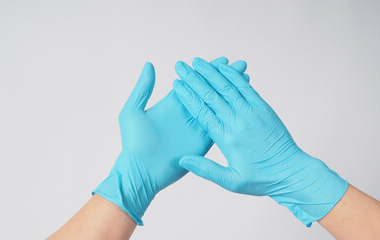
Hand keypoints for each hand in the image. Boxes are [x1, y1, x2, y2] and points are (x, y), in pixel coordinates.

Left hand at [94, 58, 246, 224]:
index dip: (208, 71)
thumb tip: (149, 64)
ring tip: (246, 78)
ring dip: (230, 93)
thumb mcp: (133, 111)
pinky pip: (217, 125)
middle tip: (240, 65)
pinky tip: (242, 102)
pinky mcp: (202, 142)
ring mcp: (195, 127)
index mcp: (172, 103)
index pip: (193, 82)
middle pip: (208, 91)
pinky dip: (228, 114)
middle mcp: (186, 113)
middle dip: (224, 78)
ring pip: (216, 106)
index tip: (223, 59)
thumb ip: (143, 88)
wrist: (140, 172)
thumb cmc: (133, 143)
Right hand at [173, 57, 347, 225]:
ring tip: (197, 61)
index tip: (176, 84)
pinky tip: (222, 66)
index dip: (188, 96)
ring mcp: (251, 112)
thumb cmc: (260, 179)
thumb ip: (206, 170)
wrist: (290, 172)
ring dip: (211, 72)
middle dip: (194, 78)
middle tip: (180, 65)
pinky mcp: (263, 108)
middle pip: (211, 95)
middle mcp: (237, 122)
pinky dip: (233, 75)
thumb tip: (182, 159)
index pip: (202, 112)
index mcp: (226, 138)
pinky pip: (245, 87)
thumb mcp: (231, 181)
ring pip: (227, 87)